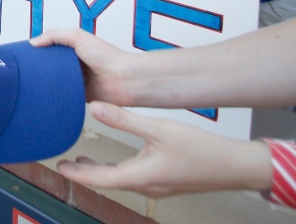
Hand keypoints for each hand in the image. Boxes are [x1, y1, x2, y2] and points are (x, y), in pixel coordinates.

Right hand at [30, 28, 134, 104]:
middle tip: (21, 73)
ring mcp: (76, 81)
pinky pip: (63, 97)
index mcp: (73, 49)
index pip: (49, 48)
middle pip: (50, 66)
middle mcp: (73, 65)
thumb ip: (55, 35)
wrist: (124, 80)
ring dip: (45, 84)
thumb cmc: (107, 56)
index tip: (21, 55)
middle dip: (38, 69)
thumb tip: (33, 42)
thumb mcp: (78, 37)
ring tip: (28, 86)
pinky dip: (55, 96)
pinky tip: (44, 97)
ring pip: (54, 82)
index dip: (37, 51)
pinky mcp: (78, 97)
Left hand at [57, 102, 270, 197]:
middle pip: (108, 181)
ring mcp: (157, 187)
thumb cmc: (202, 150)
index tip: (60, 166)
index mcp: (140, 176)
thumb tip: (95, 107)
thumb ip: (125, 119)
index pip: (99, 179)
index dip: (77, 172)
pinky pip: (136, 178)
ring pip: (122, 180)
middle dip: (86, 172)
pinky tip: (123, 159)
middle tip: (67, 164)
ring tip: (87, 159)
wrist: (235, 167)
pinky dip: (120, 169)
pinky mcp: (167, 182)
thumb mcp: (160, 129)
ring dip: (103, 171)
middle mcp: (146, 186)